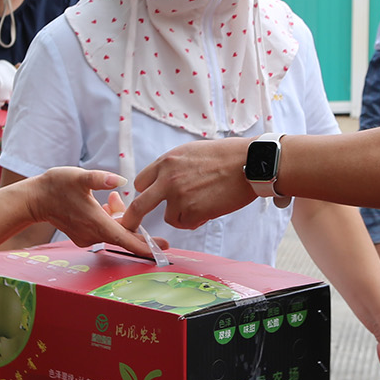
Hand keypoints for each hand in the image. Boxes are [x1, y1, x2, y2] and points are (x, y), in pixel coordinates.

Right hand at [28, 167, 159, 257]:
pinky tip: (104, 204)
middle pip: (123, 236)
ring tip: (112, 198)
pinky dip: (108, 219)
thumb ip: (99, 178)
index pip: (127, 239)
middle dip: (135, 228)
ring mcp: (87, 236)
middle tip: (140, 220)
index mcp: (97, 223)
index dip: (146, 245)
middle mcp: (93, 234)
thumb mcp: (79, 177)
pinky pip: (103, 230)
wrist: (34, 199)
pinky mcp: (82, 234)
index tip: (164, 248)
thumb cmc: (56, 186)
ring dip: (118, 217)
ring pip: (113, 230)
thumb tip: (119, 181)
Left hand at [124, 138, 256, 232]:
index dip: (147, 193)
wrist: (249, 163)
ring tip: (204, 204)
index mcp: (166, 161)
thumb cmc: (227, 156)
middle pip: (139, 205)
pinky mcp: (191, 211)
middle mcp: (167, 178)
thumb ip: (174, 167)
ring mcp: (178, 196)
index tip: (149, 200)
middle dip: (132, 219)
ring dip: (182, 215)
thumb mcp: (191, 152)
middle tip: (130, 226)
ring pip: (169, 217)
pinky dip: (196, 221)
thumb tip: (165, 181)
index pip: (141, 182)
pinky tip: (211, 209)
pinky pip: (186, 224)